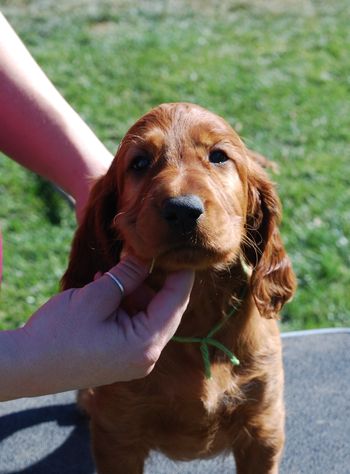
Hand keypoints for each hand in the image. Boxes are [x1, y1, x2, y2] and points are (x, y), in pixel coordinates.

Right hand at [6, 257, 193, 397]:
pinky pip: (132, 322)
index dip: (181, 272)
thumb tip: (146, 253)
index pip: (177, 301)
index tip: (180, 248)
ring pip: (146, 312)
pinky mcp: (120, 355)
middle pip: (163, 307)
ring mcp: (133, 358)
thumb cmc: (57, 334)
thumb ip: (127, 274)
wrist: (24, 367)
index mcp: (145, 345)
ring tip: (115, 269)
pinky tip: (106, 284)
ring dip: (134, 288)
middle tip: (142, 250)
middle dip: (152, 278)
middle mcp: (145, 356)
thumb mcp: (96, 297)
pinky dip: (123, 302)